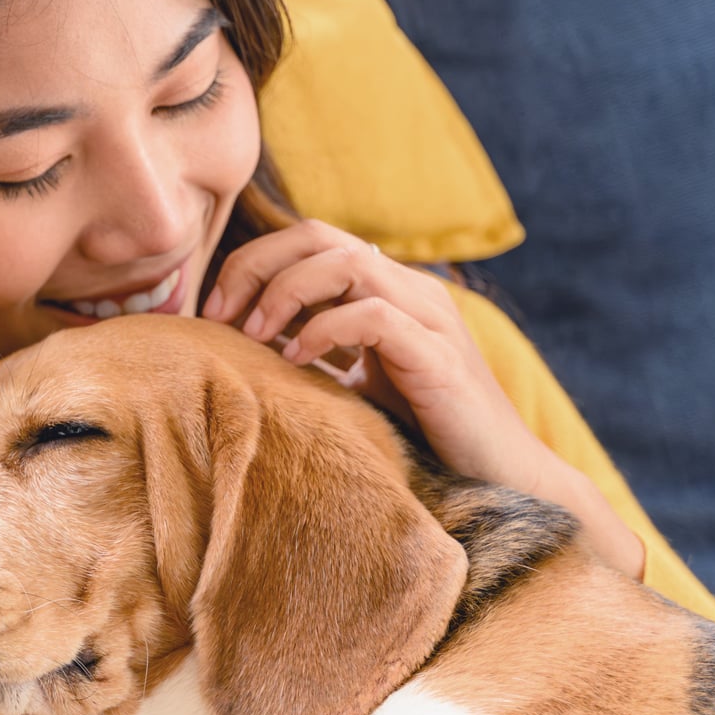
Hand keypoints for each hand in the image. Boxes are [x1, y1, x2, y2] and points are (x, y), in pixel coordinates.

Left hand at [204, 219, 643, 577]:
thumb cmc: (421, 437)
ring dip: (286, 292)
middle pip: (320, 235)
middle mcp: (411, 291)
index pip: (310, 238)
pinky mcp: (439, 357)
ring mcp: (430, 319)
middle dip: (256, 266)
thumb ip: (313, 351)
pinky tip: (294, 360)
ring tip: (251, 334)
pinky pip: (375, 315)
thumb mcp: (354, 383)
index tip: (212, 309)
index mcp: (388, 290)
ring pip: (348, 263)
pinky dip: (325, 330)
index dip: (253, 262)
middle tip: (217, 314)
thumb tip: (237, 341)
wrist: (501, 479)